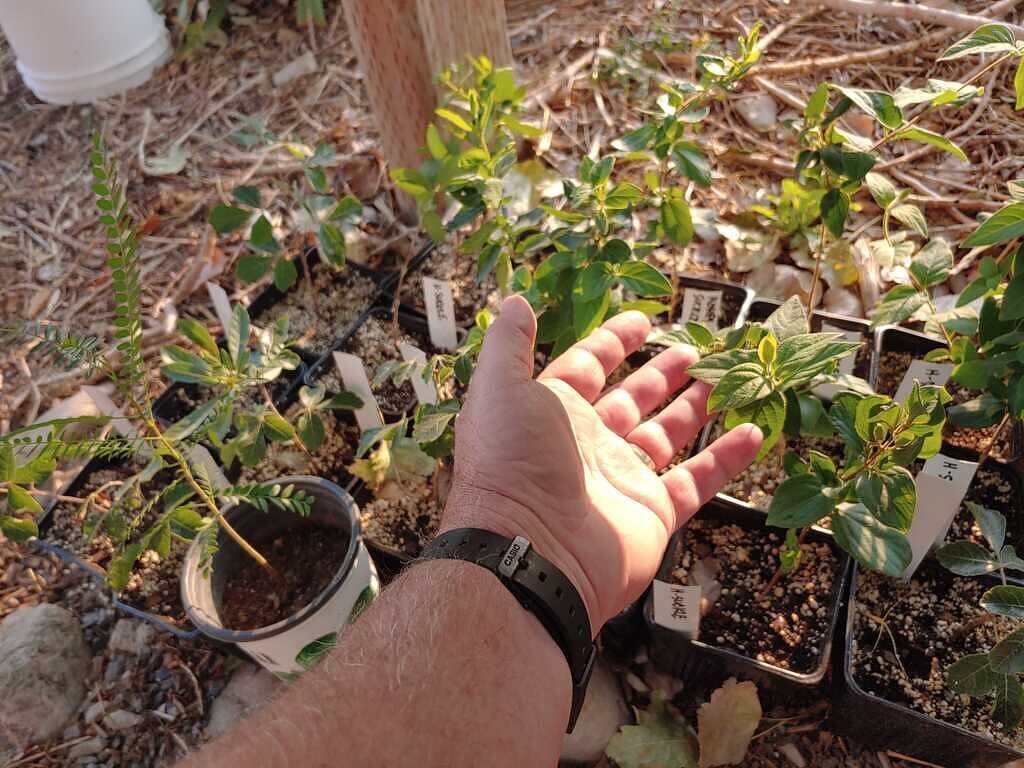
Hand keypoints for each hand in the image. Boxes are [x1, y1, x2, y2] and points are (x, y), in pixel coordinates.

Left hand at [442, 295, 761, 629]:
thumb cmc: (512, 462)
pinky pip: (697, 480)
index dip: (612, 342)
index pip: (587, 367)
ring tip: (724, 380)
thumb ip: (509, 343)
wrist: (532, 551)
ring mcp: (622, 479)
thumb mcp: (499, 388)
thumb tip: (515, 301)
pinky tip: (752, 431)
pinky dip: (725, 459)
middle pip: (633, 400)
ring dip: (695, 407)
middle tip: (695, 351)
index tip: (644, 321)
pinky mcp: (654, 512)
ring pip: (667, 435)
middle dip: (661, 374)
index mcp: (552, 412)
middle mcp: (588, 444)